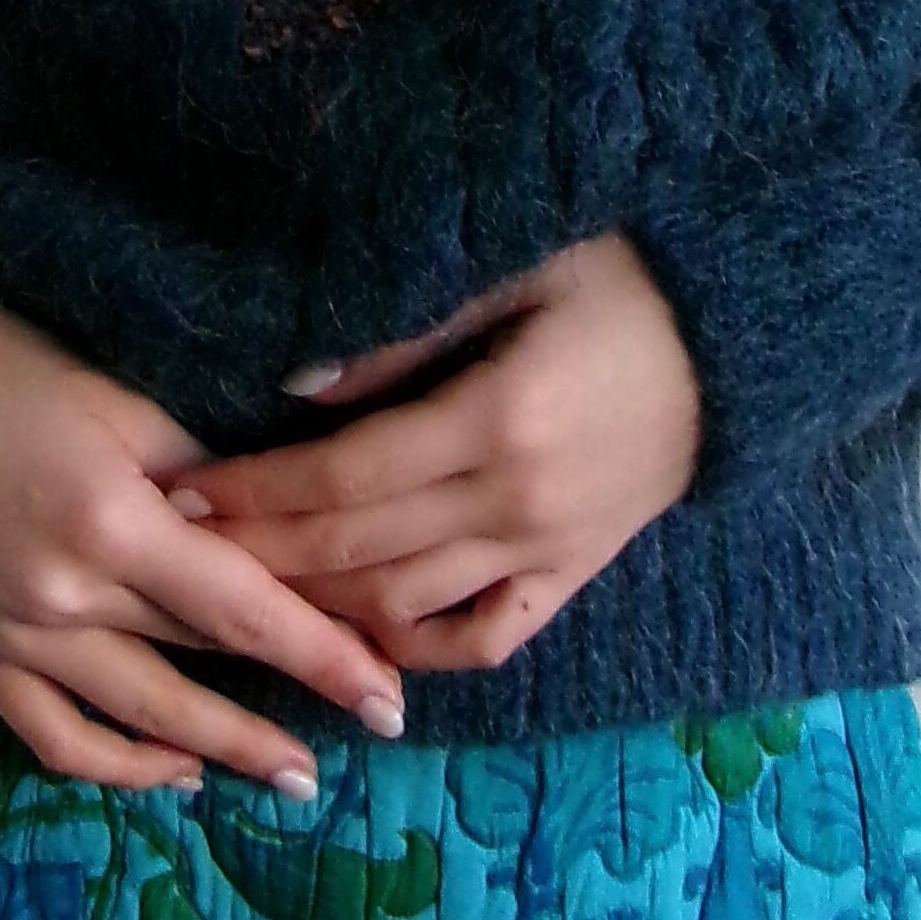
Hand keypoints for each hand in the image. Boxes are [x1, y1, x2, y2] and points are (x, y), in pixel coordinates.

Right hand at [0, 269, 409, 794]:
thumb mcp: (104, 386)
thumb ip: (193, 462)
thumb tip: (281, 513)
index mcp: (106, 516)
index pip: (244, 605)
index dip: (325, 653)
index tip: (392, 691)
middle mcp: (61, 593)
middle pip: (205, 657)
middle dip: (297, 692)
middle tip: (380, 716)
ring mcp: (9, 635)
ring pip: (142, 715)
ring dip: (227, 748)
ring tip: (297, 775)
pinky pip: (57, 737)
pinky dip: (121, 764)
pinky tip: (177, 769)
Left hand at [163, 233, 702, 675]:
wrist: (745, 338)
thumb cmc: (624, 278)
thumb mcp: (520, 270)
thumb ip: (408, 332)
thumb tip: (297, 386)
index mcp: (498, 419)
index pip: (341, 478)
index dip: (252, 492)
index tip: (178, 494)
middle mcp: (516, 502)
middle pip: (355, 553)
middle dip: (255, 556)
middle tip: (175, 551)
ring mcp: (548, 549)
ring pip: (406, 606)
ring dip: (316, 609)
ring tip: (239, 595)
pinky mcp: (574, 571)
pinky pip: (485, 636)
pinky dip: (416, 649)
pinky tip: (356, 640)